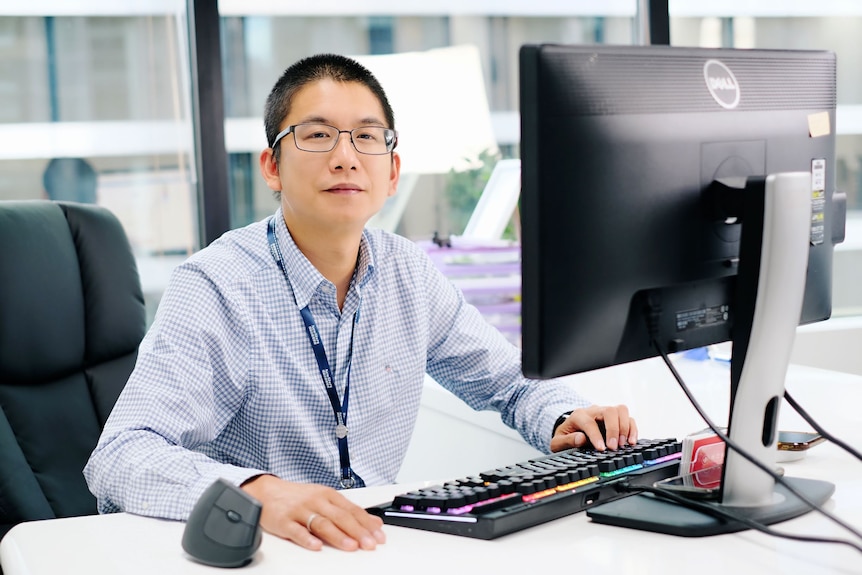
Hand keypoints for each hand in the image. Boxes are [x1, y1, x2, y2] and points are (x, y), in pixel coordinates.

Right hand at [241, 474, 384, 550]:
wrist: (266, 490)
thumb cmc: (298, 496)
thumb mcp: (324, 498)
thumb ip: (348, 510)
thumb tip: (374, 521)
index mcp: (328, 495)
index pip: (352, 509)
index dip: (367, 523)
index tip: (379, 535)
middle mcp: (316, 501)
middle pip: (340, 516)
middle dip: (357, 531)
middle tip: (370, 544)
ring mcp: (300, 510)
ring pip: (322, 523)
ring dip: (338, 536)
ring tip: (351, 546)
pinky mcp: (284, 521)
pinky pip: (296, 531)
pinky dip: (307, 539)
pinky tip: (317, 546)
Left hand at [549, 404, 637, 452]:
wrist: (570, 430)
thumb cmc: (565, 436)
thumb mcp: (558, 442)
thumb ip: (567, 441)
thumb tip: (580, 439)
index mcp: (578, 415)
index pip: (589, 422)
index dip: (596, 436)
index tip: (601, 449)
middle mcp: (594, 411)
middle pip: (609, 411)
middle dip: (614, 429)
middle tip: (613, 447)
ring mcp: (606, 413)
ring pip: (621, 410)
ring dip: (625, 428)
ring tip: (623, 444)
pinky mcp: (616, 419)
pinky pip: (628, 418)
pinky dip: (632, 429)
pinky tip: (631, 441)